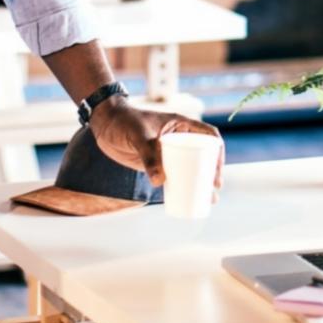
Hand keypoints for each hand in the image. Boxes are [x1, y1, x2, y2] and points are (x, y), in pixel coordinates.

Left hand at [89, 101, 224, 198]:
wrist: (104, 124)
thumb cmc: (123, 121)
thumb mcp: (139, 135)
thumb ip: (149, 156)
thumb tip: (160, 182)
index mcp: (181, 124)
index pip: (209, 137)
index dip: (217, 153)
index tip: (216, 171)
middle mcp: (179, 137)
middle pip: (203, 156)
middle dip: (212, 174)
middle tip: (213, 190)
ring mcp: (168, 151)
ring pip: (191, 168)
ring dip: (201, 183)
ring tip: (209, 200)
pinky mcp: (157, 162)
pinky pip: (175, 175)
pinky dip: (182, 186)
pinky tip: (187, 198)